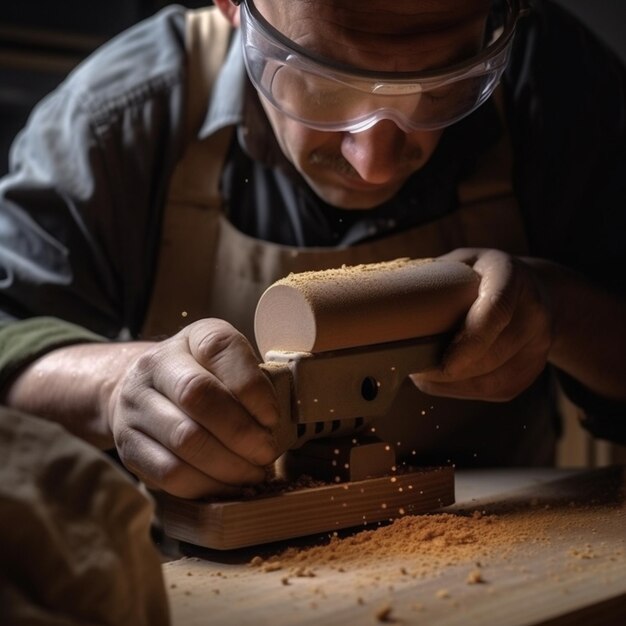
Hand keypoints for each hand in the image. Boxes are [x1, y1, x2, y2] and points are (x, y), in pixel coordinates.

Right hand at [107, 319, 279, 498]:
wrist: (138, 390)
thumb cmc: (203, 379)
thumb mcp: (227, 365)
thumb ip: (252, 382)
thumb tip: (283, 422)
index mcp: (193, 337)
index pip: (220, 348)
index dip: (251, 386)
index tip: (272, 418)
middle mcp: (157, 363)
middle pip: (198, 395)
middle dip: (241, 432)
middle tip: (266, 452)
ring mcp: (136, 403)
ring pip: (184, 439)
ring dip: (228, 464)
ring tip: (253, 472)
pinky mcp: (127, 443)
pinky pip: (168, 472)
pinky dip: (205, 484)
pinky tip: (226, 484)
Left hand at [410, 249, 553, 400]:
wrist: (533, 290)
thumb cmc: (480, 276)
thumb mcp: (459, 263)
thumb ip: (434, 279)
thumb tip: (391, 304)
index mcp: (509, 275)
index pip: (496, 311)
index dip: (470, 342)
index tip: (443, 363)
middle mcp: (534, 309)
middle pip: (496, 353)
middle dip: (452, 370)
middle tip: (416, 369)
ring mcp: (540, 341)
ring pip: (496, 379)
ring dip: (455, 384)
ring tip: (426, 375)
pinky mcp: (533, 367)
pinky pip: (499, 390)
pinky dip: (467, 390)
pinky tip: (446, 380)